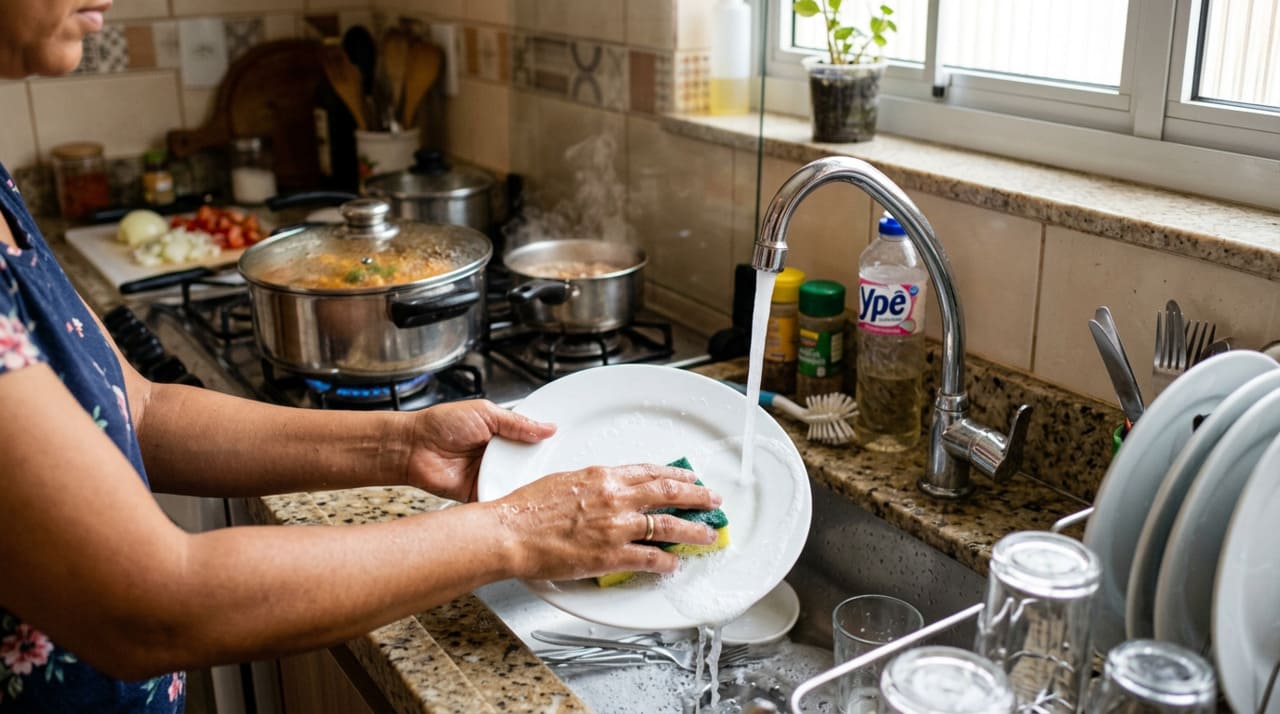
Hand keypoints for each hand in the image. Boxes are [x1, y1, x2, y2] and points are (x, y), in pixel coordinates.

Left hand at [404, 400, 555, 501]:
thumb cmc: (441, 425)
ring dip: (526, 482)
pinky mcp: (480, 493)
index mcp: (502, 434)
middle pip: (528, 464)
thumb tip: (547, 427)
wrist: (413, 447)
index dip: (546, 444)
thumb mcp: (485, 413)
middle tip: (559, 468)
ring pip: (517, 482)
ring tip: (544, 484)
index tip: (565, 447)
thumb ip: (517, 423)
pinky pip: (500, 497)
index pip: (532, 441)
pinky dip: (508, 498)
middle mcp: (499, 455)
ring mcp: (490, 474)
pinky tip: (521, 497)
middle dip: (539, 466)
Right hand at [489, 464, 722, 580]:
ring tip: (707, 534)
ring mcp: (616, 527)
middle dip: (697, 496)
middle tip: (713, 500)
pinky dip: (666, 562)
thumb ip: (592, 484)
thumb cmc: (528, 507)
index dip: (676, 474)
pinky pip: (650, 558)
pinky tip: (674, 564)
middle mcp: (615, 497)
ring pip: (668, 526)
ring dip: (693, 530)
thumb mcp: (565, 480)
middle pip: (669, 493)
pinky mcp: (611, 555)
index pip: (650, 472)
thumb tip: (606, 487)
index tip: (690, 477)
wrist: (511, 530)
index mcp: (603, 476)